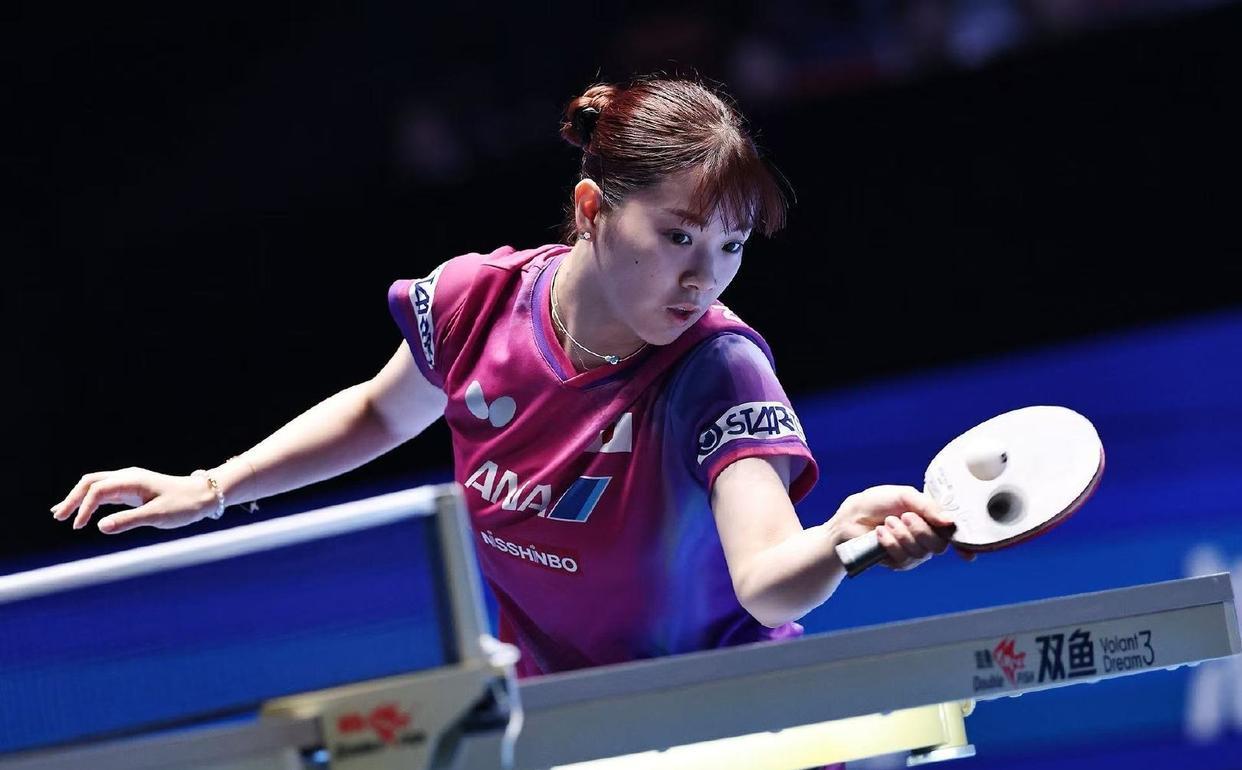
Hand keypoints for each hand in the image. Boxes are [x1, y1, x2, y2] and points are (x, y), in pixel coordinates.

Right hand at [50, 467, 220, 533]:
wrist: (204, 496)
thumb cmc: (184, 505)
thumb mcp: (157, 515)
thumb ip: (128, 521)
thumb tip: (99, 526)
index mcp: (132, 480)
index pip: (98, 490)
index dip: (84, 507)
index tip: (79, 526)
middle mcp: (128, 478)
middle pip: (90, 483)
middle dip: (73, 498)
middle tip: (58, 517)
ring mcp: (129, 483)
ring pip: (96, 486)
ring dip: (78, 499)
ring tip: (60, 514)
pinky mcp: (133, 491)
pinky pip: (105, 493)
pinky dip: (90, 501)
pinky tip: (82, 513)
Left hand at [829, 485, 976, 570]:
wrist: (852, 516)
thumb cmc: (878, 502)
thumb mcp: (904, 495)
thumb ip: (927, 506)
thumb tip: (950, 521)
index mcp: (932, 519)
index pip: (954, 535)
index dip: (965, 546)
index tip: (968, 554)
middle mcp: (927, 538)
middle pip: (939, 546)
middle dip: (921, 530)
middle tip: (904, 517)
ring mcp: (914, 552)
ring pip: (921, 552)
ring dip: (902, 534)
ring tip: (888, 522)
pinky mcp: (898, 563)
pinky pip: (903, 558)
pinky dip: (891, 543)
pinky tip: (881, 534)